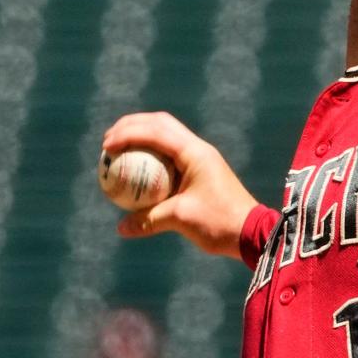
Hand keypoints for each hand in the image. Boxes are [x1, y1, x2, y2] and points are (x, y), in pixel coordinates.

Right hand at [102, 112, 257, 259]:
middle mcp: (199, 149)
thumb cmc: (219, 223)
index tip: (106, 146)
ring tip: (118, 149)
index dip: (127, 134)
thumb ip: (149, 220)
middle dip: (131, 127)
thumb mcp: (180, 220)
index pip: (156, 131)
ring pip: (166, 136)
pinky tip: (136, 169)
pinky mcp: (201, 170)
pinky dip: (151, 156)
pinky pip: (171, 155)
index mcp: (195, 153)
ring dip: (141, 137)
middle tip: (108, 141)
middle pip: (160, 124)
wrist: (251, 233)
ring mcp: (201, 158)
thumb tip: (121, 228)